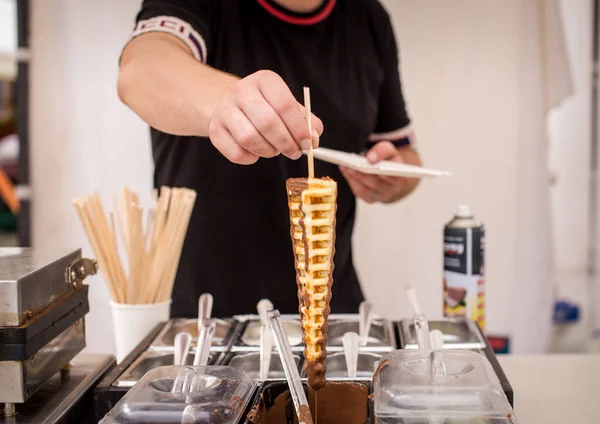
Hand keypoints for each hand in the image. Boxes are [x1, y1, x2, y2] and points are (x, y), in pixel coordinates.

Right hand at [208, 70, 322, 163]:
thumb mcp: (286, 104)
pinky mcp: (215, 130)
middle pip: (268, 123)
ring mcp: (224, 110)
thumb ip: (305, 121)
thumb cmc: (264, 106)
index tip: (307, 143)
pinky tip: (256, 152)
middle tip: (294, 152)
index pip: (285, 104)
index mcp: (264, 81)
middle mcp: (241, 91)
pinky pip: (236, 153)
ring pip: (250, 138)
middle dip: (286, 143)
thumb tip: (314, 139)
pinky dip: (251, 158)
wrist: (228, 103)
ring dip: (268, 151)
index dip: (299, 128)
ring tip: (274, 150)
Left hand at [340, 141, 417, 203]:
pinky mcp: (370, 199)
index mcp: (401, 178)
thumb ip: (382, 150)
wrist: (387, 171)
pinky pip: (359, 193)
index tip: (372, 164)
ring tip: (345, 167)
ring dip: (353, 178)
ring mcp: (381, 197)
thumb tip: (371, 158)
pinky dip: (351, 181)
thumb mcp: (389, 150)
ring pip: (365, 190)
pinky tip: (345, 171)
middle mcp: (392, 190)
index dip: (383, 173)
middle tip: (351, 164)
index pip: (394, 178)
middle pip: (376, 184)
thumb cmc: (389, 160)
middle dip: (363, 174)